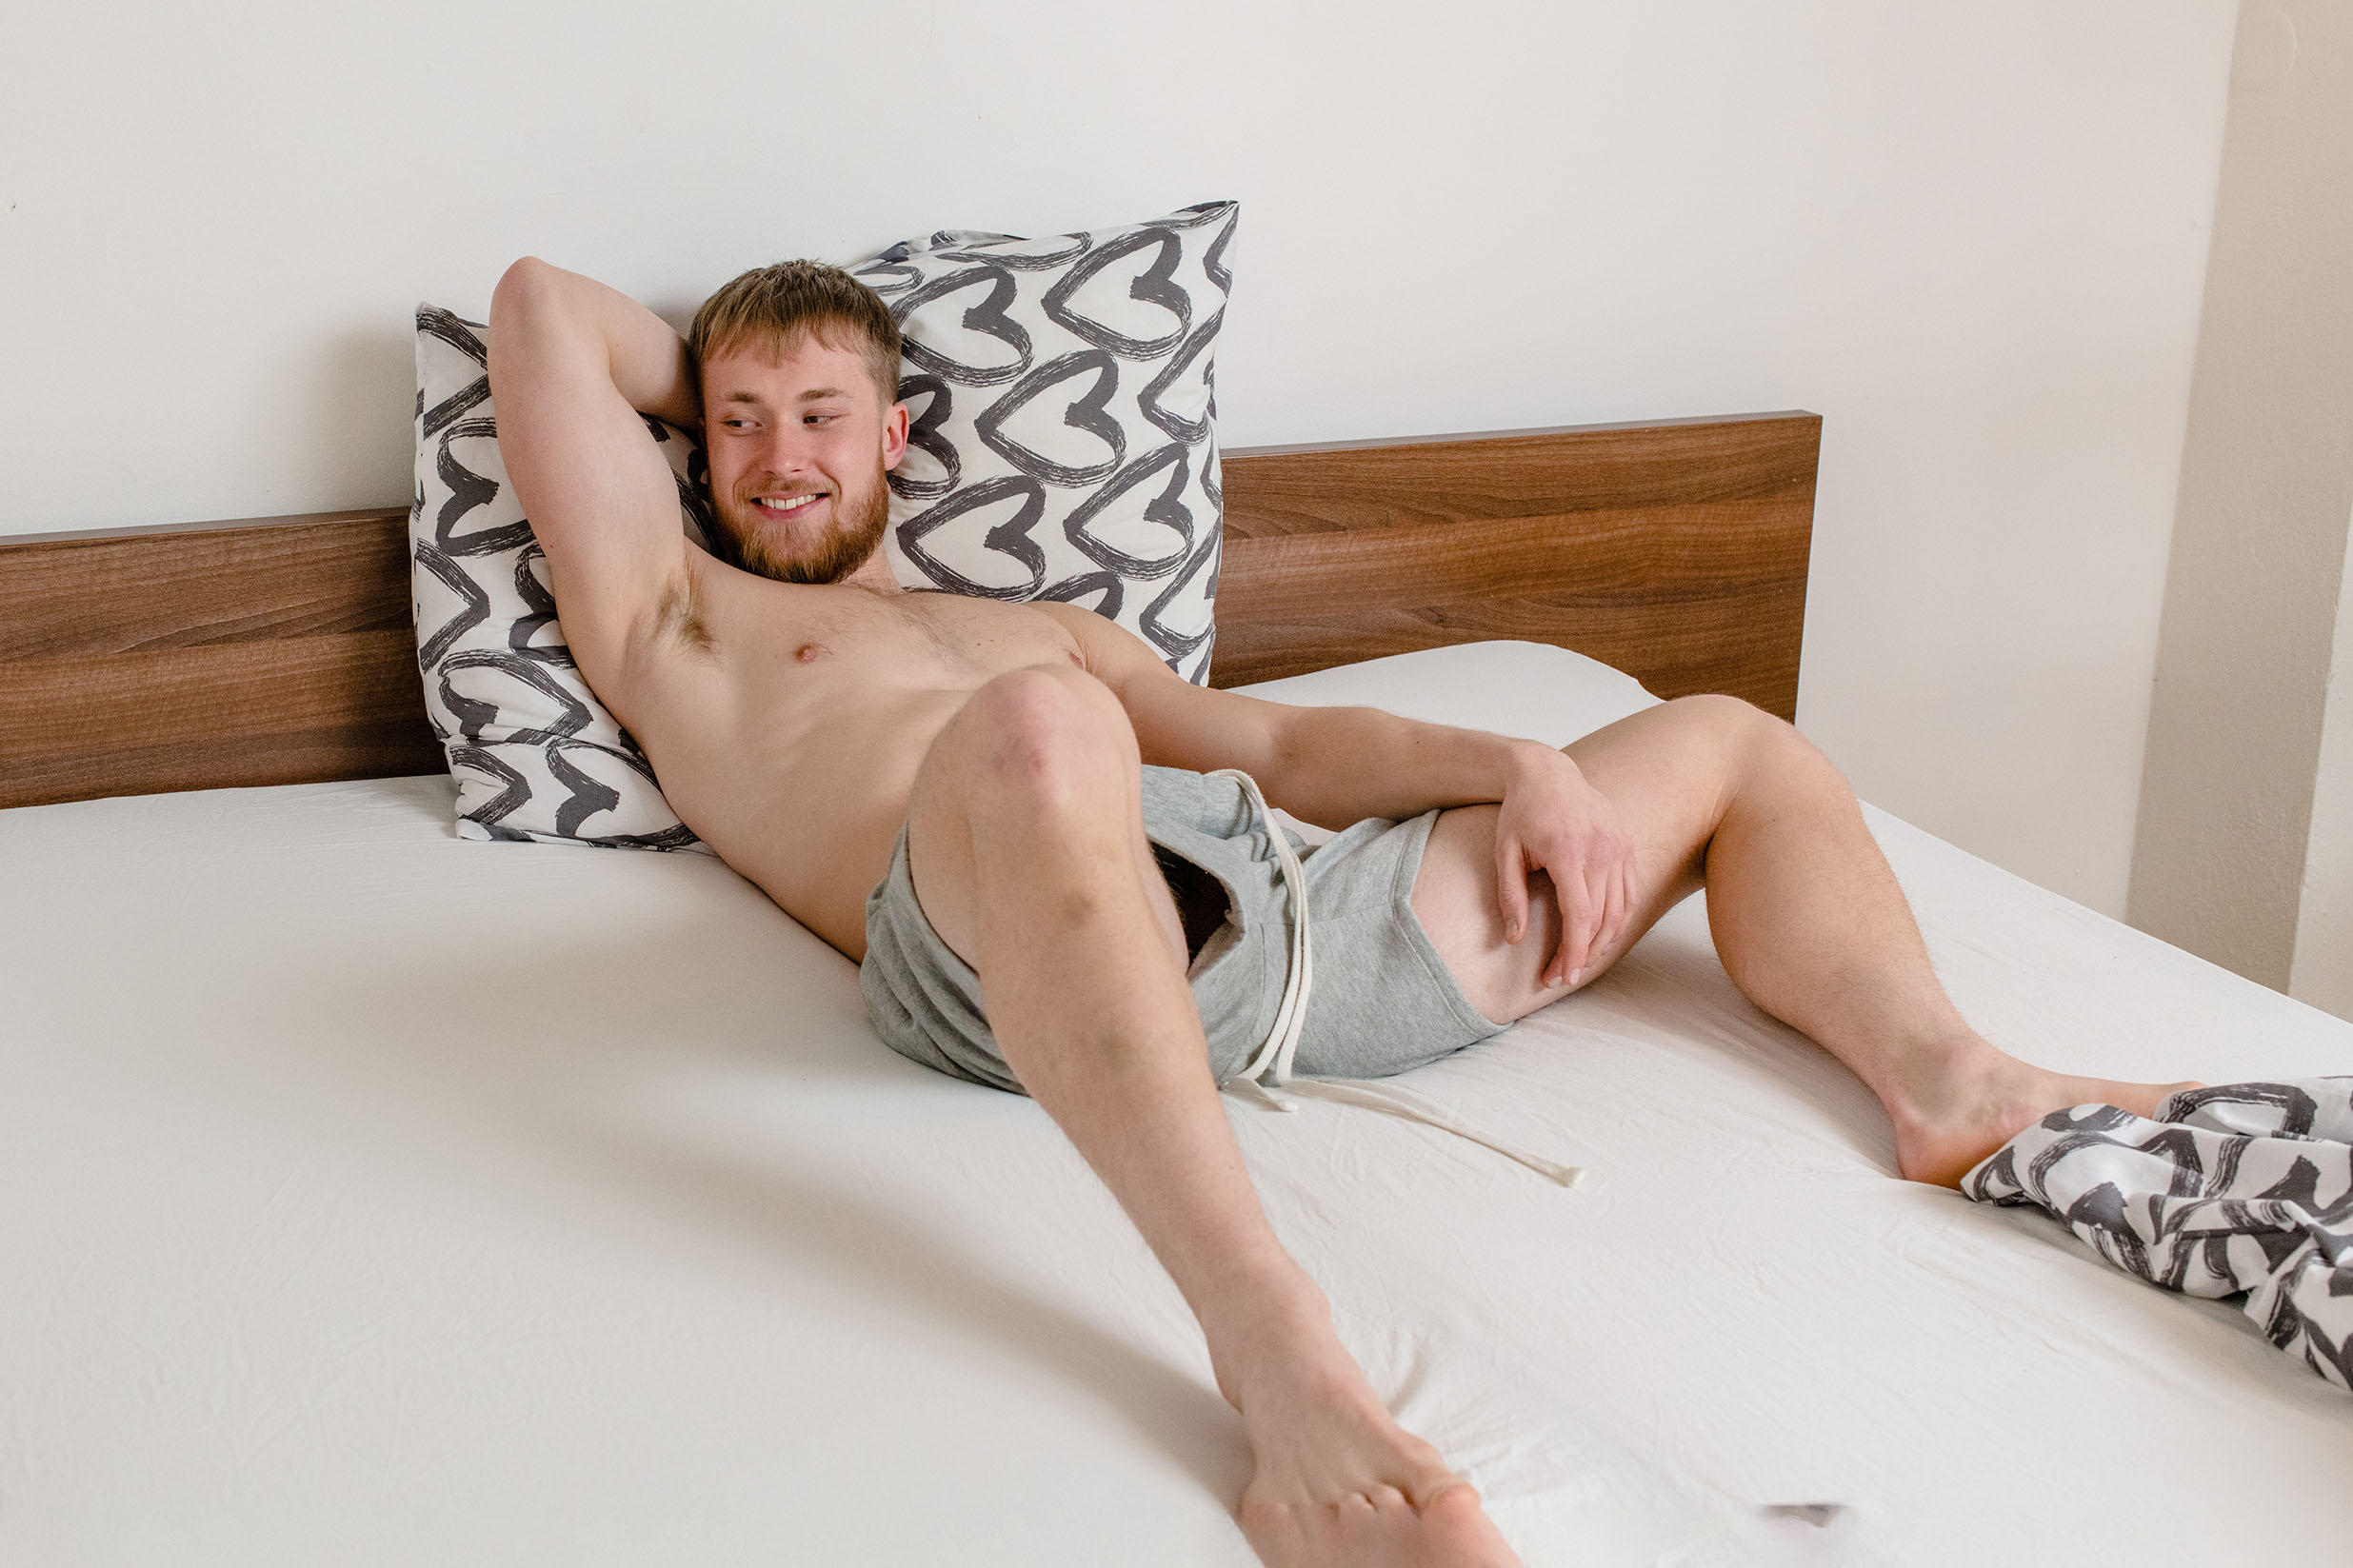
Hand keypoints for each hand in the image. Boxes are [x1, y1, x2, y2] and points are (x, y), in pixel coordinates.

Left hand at [1493, 747, 1635, 989]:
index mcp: (1568, 852)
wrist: (1547, 772)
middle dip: (1582, 956)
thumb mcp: (1504, 852)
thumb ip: (1510, 896)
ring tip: (1578, 962)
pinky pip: (1629, 895)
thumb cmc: (1520, 813)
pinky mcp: (1626, 847)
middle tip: (1561, 977)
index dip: (1572, 952)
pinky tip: (1599, 937)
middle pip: (1601, 920)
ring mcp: (1619, 848)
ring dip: (1602, 944)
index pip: (1580, 916)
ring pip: (1620, 912)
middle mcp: (1601, 850)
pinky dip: (1618, 921)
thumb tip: (1514, 940)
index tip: (1561, 977)